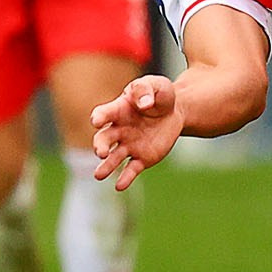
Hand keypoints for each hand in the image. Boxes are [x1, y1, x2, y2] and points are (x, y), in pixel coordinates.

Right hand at [91, 74, 184, 190]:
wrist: (175, 112)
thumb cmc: (160, 95)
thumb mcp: (157, 85)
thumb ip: (147, 90)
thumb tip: (145, 104)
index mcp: (119, 110)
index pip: (104, 113)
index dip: (99, 117)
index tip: (97, 121)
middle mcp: (119, 130)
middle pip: (104, 139)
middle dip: (100, 145)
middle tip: (101, 152)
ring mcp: (129, 145)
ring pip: (114, 158)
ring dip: (106, 166)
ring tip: (99, 175)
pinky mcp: (141, 158)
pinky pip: (131, 169)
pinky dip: (125, 178)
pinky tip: (120, 186)